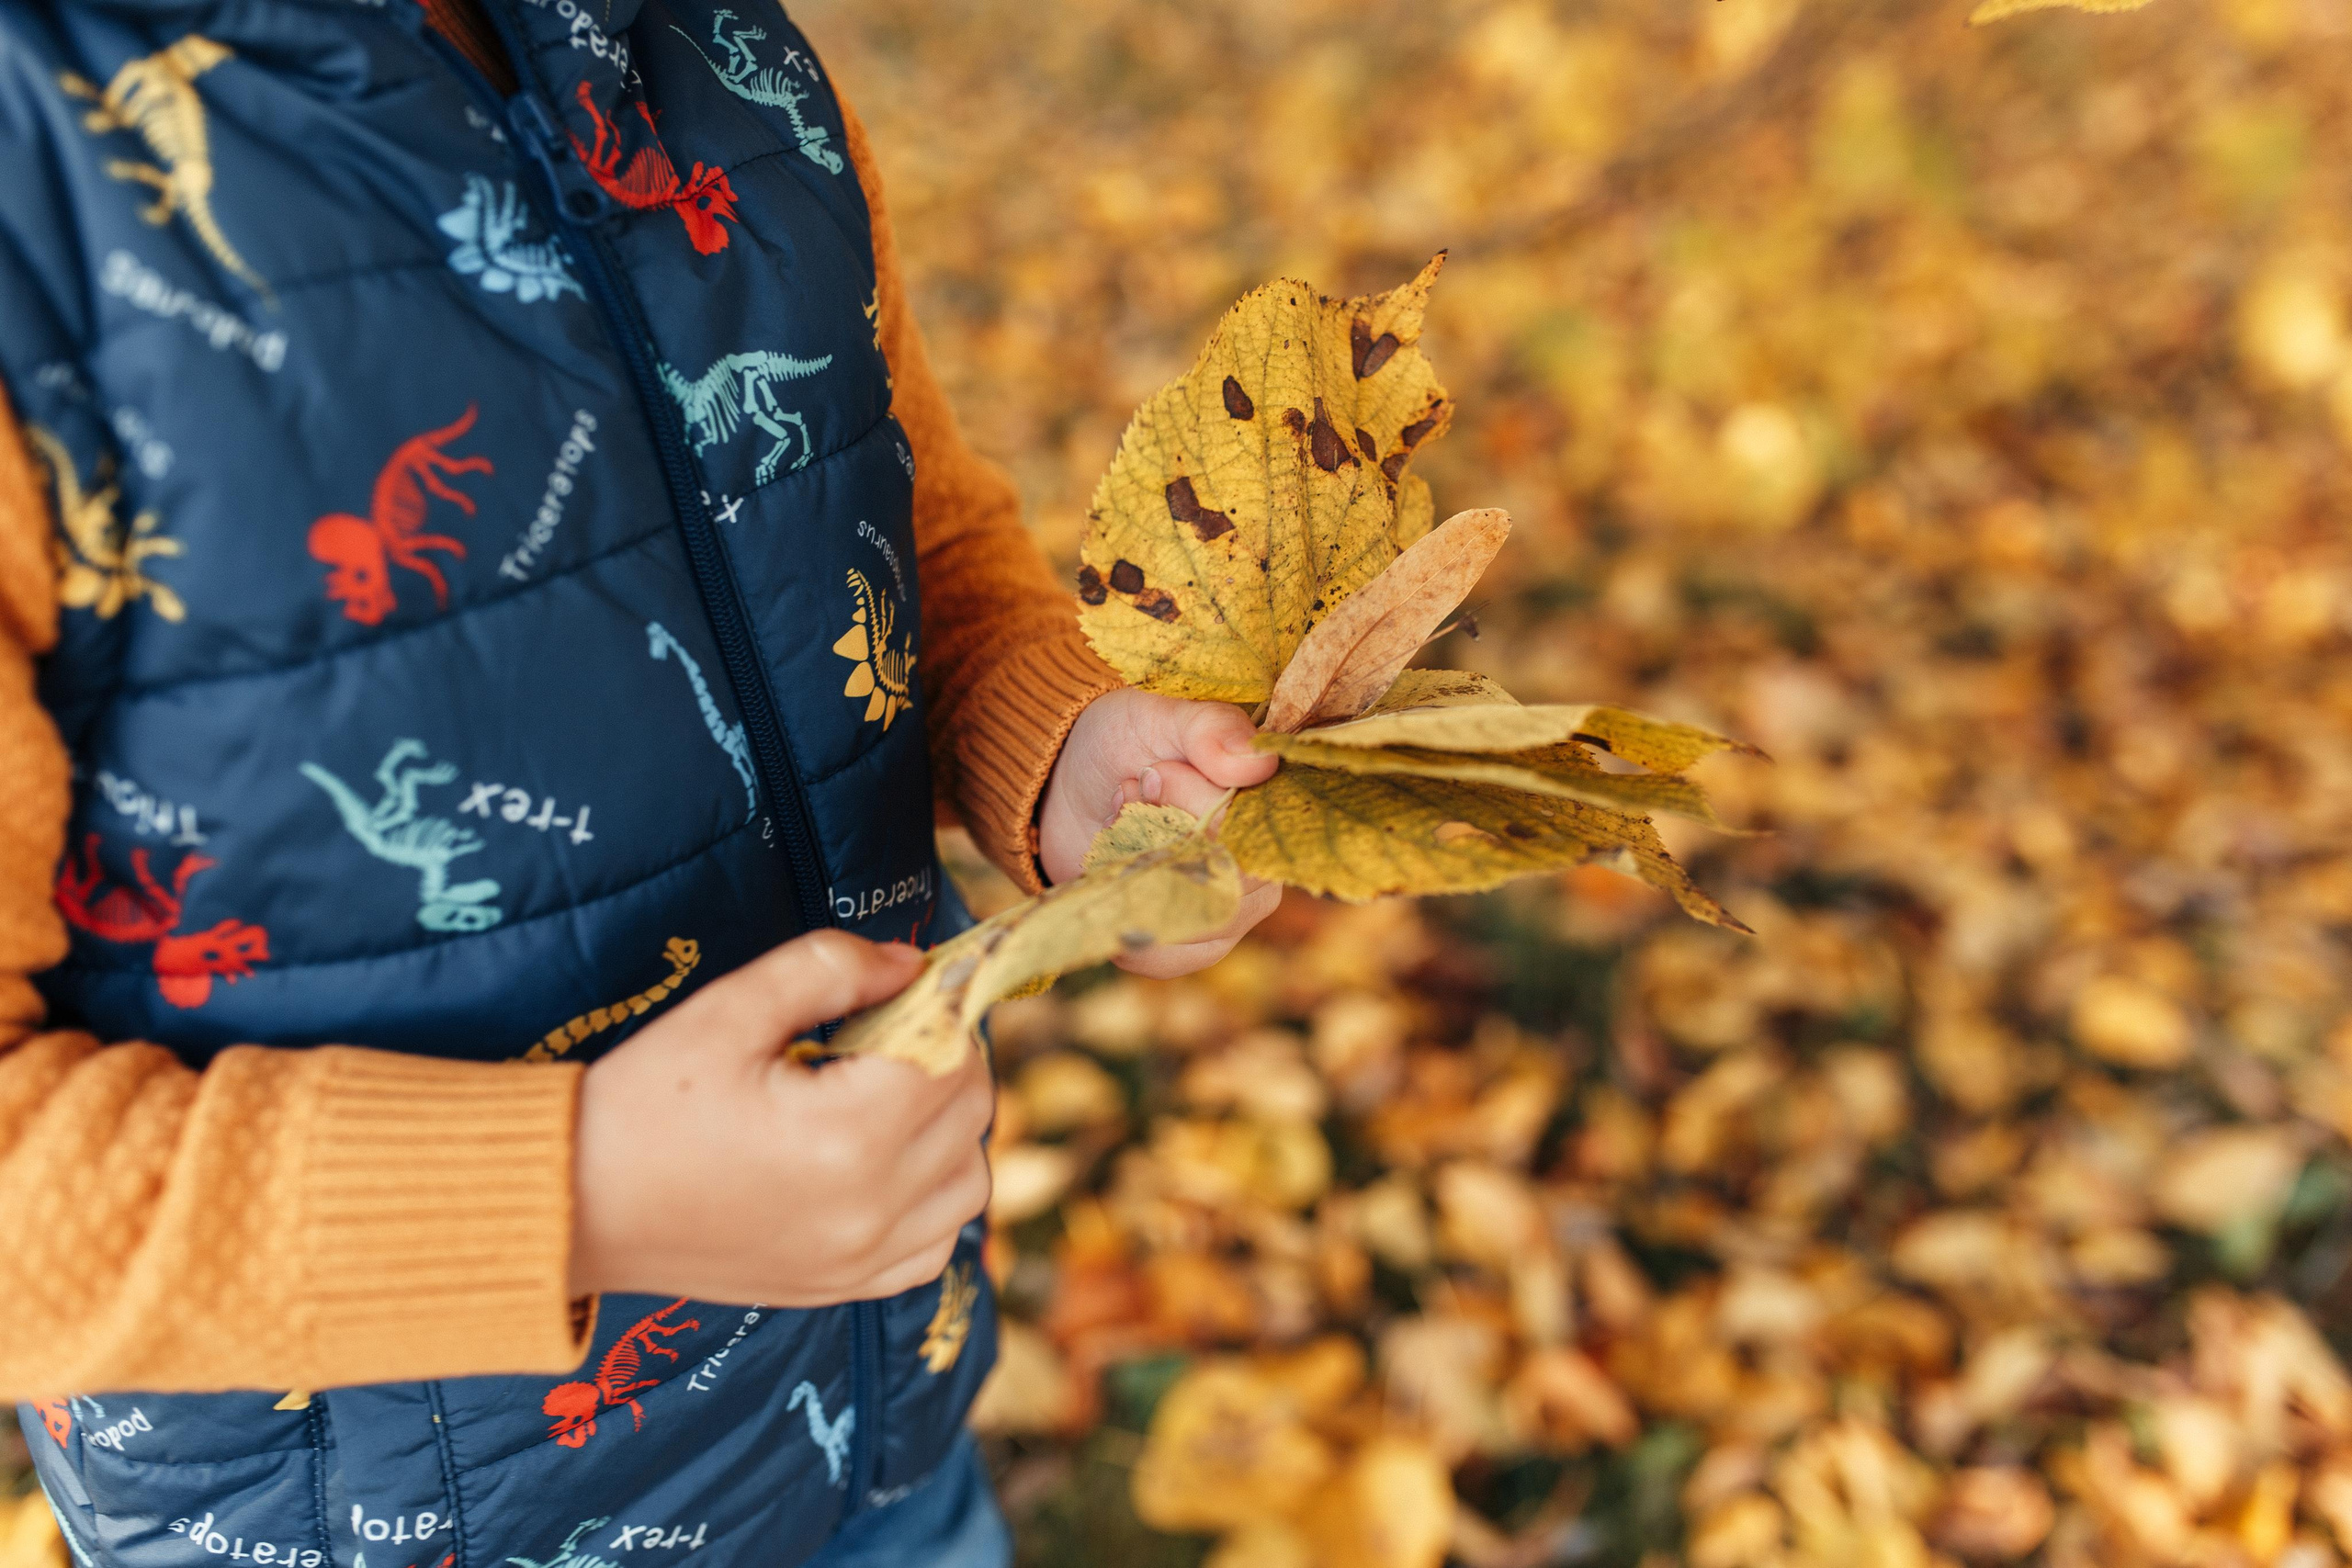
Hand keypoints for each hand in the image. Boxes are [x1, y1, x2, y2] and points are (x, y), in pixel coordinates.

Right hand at [569, 931, 993, 1304]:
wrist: (573, 1207)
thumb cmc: (640, 1104)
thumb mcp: (727, 1011)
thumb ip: (829, 969)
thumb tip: (913, 962)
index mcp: (845, 1135)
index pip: (952, 1053)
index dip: (938, 1004)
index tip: (904, 983)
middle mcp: (870, 1208)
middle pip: (972, 1111)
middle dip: (947, 1055)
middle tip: (887, 1030)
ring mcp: (862, 1259)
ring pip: (971, 1179)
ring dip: (950, 1128)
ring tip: (885, 1095)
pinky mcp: (845, 1288)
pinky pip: (938, 1243)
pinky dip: (934, 1198)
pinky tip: (884, 1163)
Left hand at [1037, 688, 1281, 977]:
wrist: (1069, 782)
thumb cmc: (1124, 741)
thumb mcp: (1159, 714)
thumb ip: (1209, 728)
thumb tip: (1259, 763)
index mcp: (1270, 807)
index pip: (1247, 831)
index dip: (1191, 806)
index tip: (1150, 772)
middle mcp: (1264, 865)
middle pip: (1223, 884)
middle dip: (1156, 841)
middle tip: (1127, 795)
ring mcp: (1233, 911)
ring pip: (1195, 924)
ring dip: (1139, 879)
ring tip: (1116, 832)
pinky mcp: (1194, 943)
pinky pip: (1172, 958)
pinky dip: (1130, 926)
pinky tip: (1112, 883)